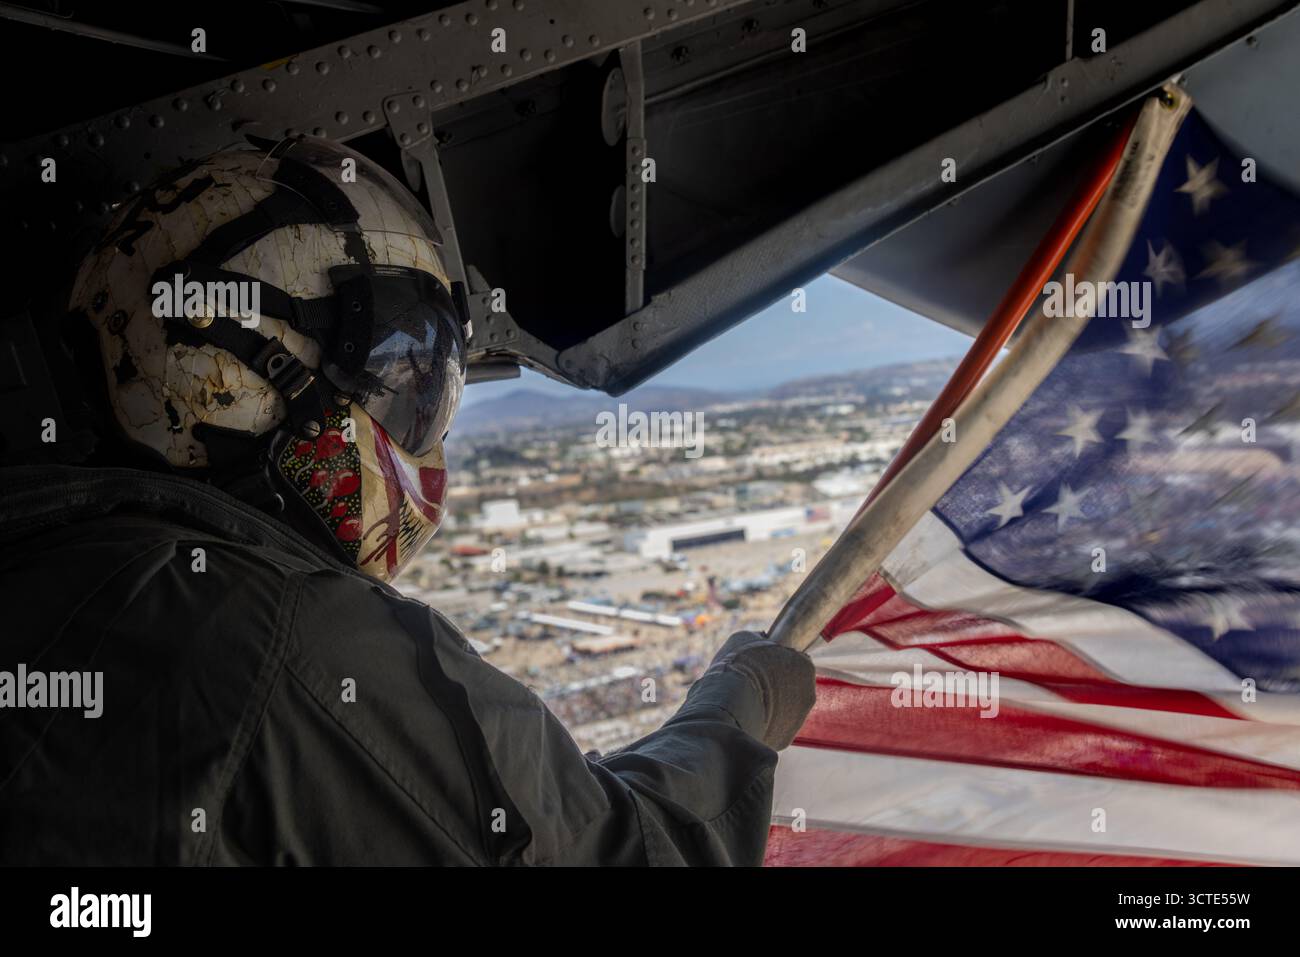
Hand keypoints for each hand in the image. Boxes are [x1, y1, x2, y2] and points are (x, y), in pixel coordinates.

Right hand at [704, 630, 815, 749]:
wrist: (728, 706)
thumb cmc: (737, 667)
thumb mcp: (745, 639)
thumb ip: (760, 640)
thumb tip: (762, 640)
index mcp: (805, 666)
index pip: (795, 660)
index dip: (776, 661)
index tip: (760, 665)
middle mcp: (809, 694)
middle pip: (791, 687)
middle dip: (776, 686)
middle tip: (751, 684)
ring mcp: (798, 720)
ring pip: (784, 709)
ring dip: (770, 706)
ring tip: (745, 703)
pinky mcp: (784, 740)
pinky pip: (774, 729)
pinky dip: (763, 725)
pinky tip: (746, 718)